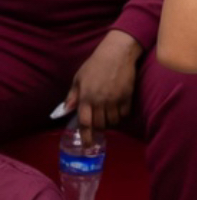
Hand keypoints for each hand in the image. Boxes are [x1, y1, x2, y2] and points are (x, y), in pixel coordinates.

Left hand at [62, 31, 141, 147]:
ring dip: (110, 123)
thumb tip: (66, 111)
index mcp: (86, 98)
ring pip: (113, 121)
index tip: (87, 146)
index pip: (85, 123)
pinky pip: (125, 114)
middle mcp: (101, 101)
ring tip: (108, 118)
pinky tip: (118, 111)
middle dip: (98, 129)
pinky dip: (121, 116)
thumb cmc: (95, 65)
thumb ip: (73, 96)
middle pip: (100, 125)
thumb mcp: (78, 78)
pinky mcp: (128, 96)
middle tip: (98, 127)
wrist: (117, 53)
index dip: (86, 137)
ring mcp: (115, 100)